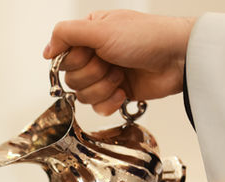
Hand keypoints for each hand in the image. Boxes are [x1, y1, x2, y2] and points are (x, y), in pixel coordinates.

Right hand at [43, 10, 195, 114]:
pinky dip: (110, 102)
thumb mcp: (101, 29)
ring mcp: (105, 76)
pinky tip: (124, 92)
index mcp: (88, 36)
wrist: (178, 58)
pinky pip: (97, 108)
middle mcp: (94, 55)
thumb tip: (46, 51)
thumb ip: (67, 34)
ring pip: (83, 96)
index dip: (75, 61)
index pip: (62, 58)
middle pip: (71, 79)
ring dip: (103, 88)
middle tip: (112, 63)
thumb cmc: (147, 37)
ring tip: (121, 76)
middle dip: (92, 75)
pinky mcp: (116, 94)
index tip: (92, 53)